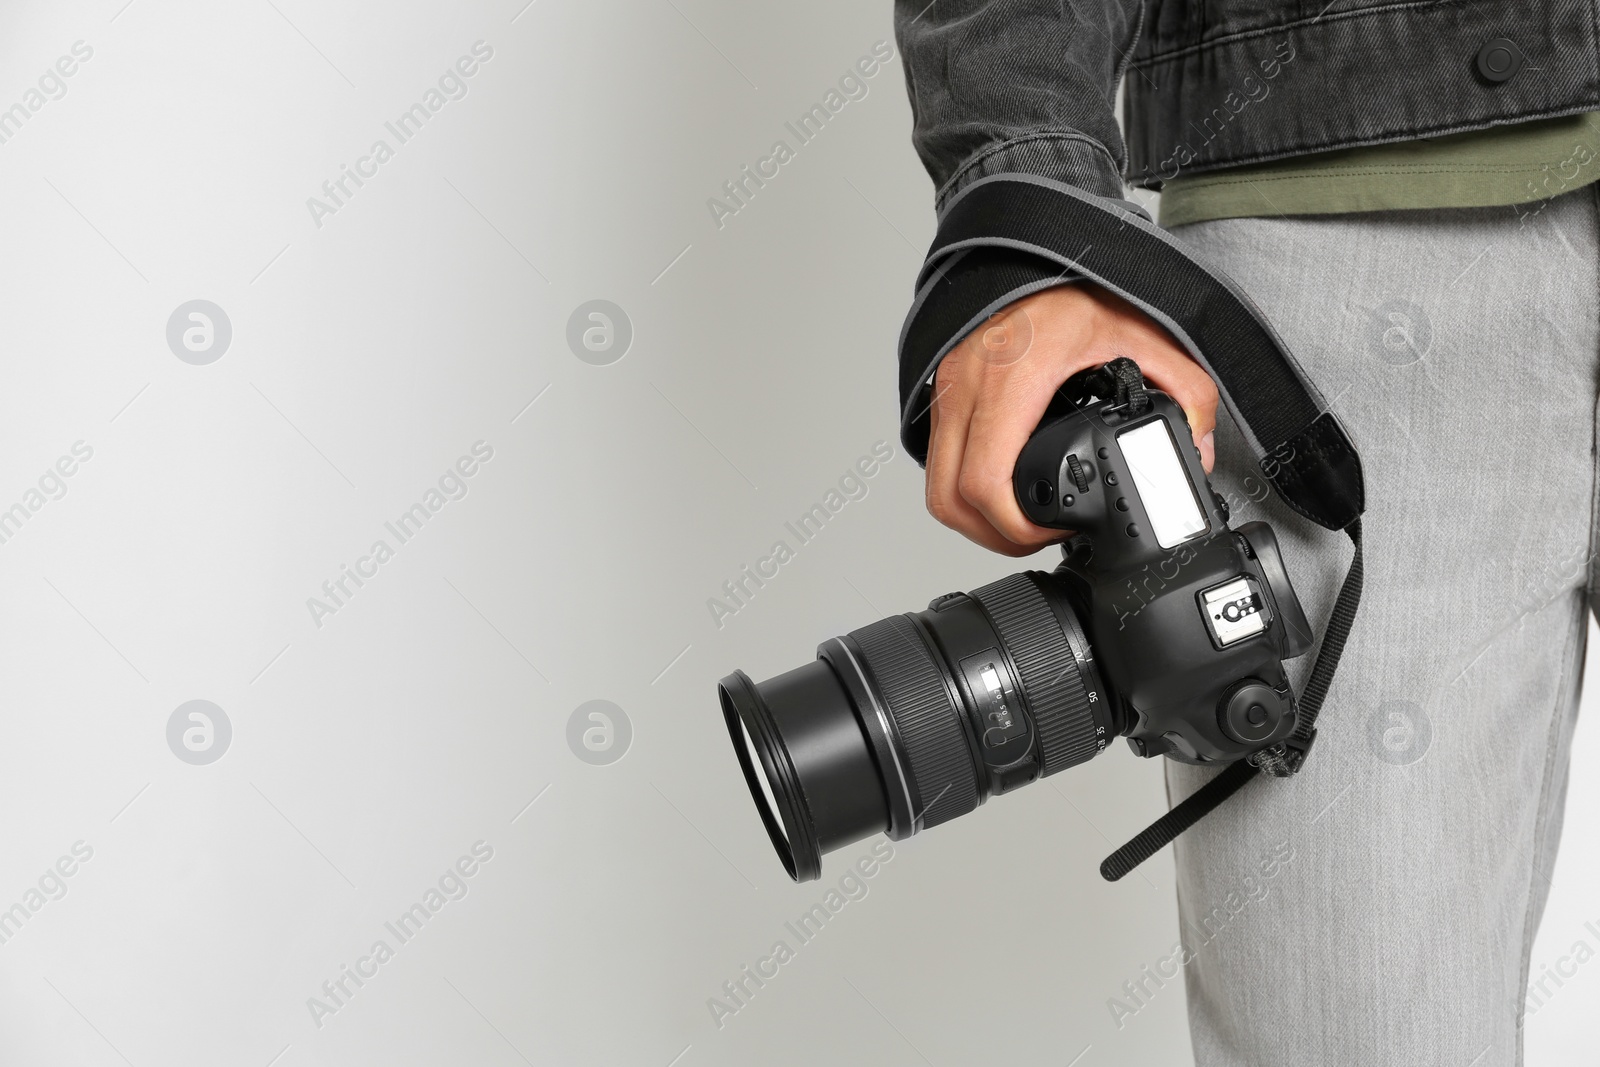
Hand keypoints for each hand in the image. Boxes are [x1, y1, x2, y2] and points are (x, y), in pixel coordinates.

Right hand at [926, 284, 1219, 555]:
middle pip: (949, 498)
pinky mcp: (942, 389)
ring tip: (1018, 521)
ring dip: (972, 518)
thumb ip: (1185, 389)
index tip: (1050, 530)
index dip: (1013, 526)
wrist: (1037, 242)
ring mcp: (947, 388)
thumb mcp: (1144, 331)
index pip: (985, 480)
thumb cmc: (1077, 279)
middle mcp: (966, 385)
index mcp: (1012, 376)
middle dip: (992, 535)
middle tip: (1036, 536)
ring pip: (935, 487)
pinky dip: (963, 487)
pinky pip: (937, 459)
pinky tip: (1002, 484)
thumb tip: (1199, 447)